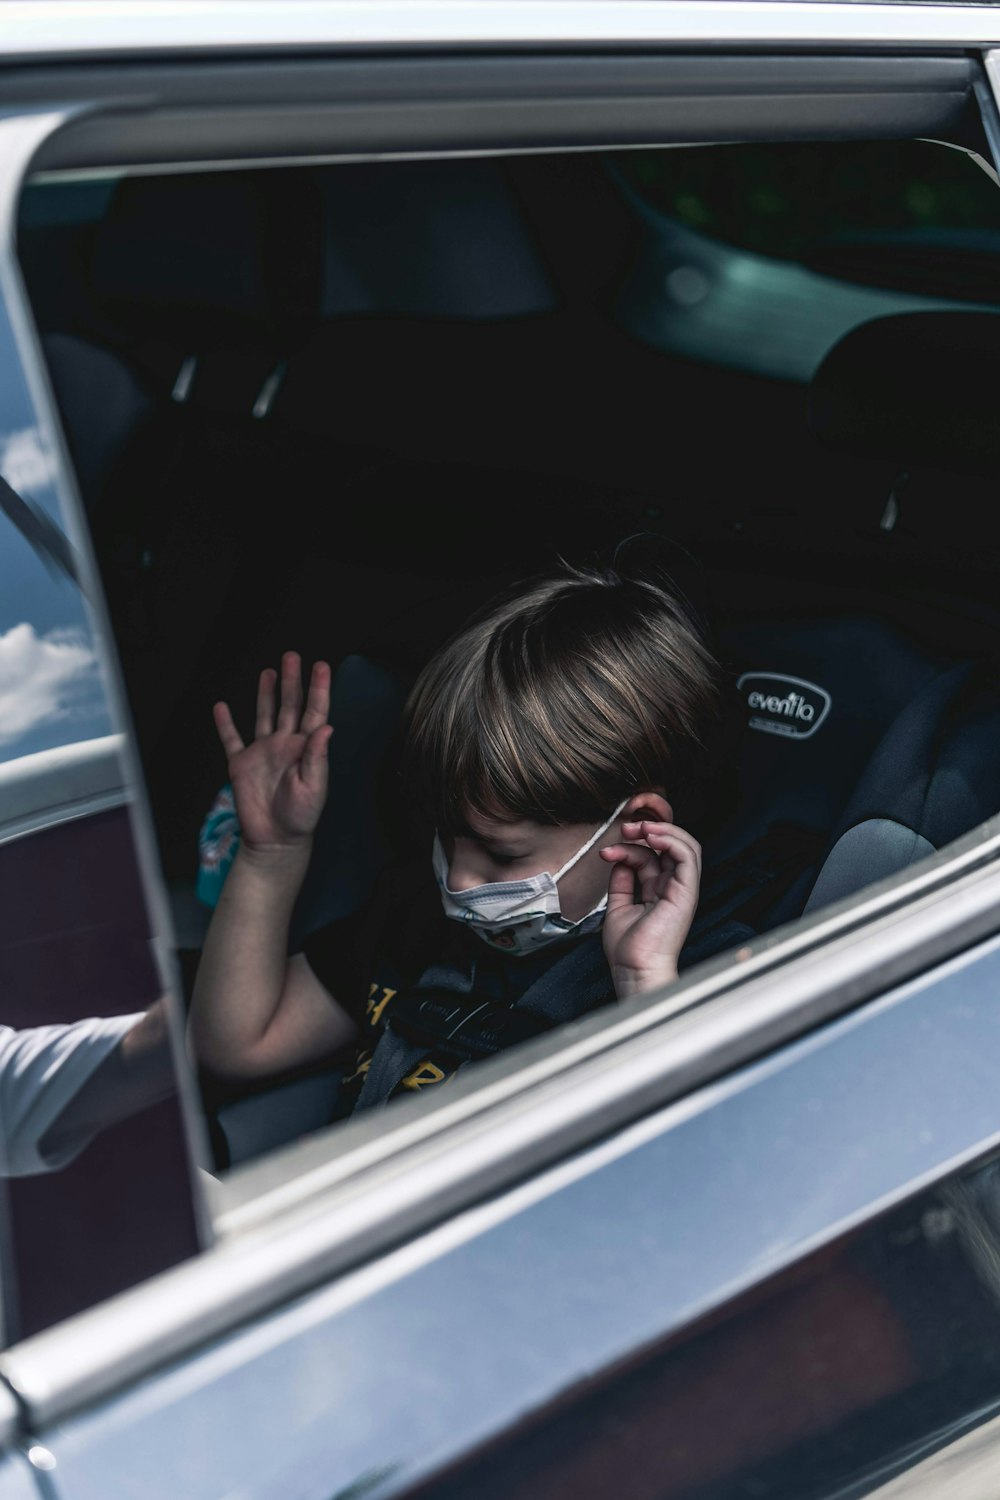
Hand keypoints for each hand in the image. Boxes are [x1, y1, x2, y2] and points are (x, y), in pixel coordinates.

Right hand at [213, 652, 331, 856]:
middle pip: (289, 705)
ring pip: (264, 715)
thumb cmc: (300, 818)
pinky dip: (225, 724)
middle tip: (293, 656)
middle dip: (292, 681)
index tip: (321, 666)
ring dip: (266, 693)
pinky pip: (232, 739)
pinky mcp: (241, 764)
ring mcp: (263, 752)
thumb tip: (326, 727)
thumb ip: (318, 756)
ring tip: (270, 671)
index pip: (314, 712)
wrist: (274, 840)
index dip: (318, 689)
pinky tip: (221, 707)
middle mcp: (285, 745)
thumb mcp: (314, 788)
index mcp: (306, 749)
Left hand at [600, 820, 701, 998]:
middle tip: (626, 829)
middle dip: (648, 831)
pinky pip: (688, 857)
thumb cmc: (628, 949)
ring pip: (686, 845)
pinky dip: (672, 841)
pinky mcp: (686, 893)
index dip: (629, 846)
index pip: (651, 856)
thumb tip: (619, 859)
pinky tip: (652, 836)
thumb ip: (621, 881)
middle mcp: (673, 888)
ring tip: (640, 828)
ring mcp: (682, 890)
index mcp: (659, 891)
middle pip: (670, 846)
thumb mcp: (618, 905)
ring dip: (662, 830)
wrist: (634, 969)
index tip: (607, 851)